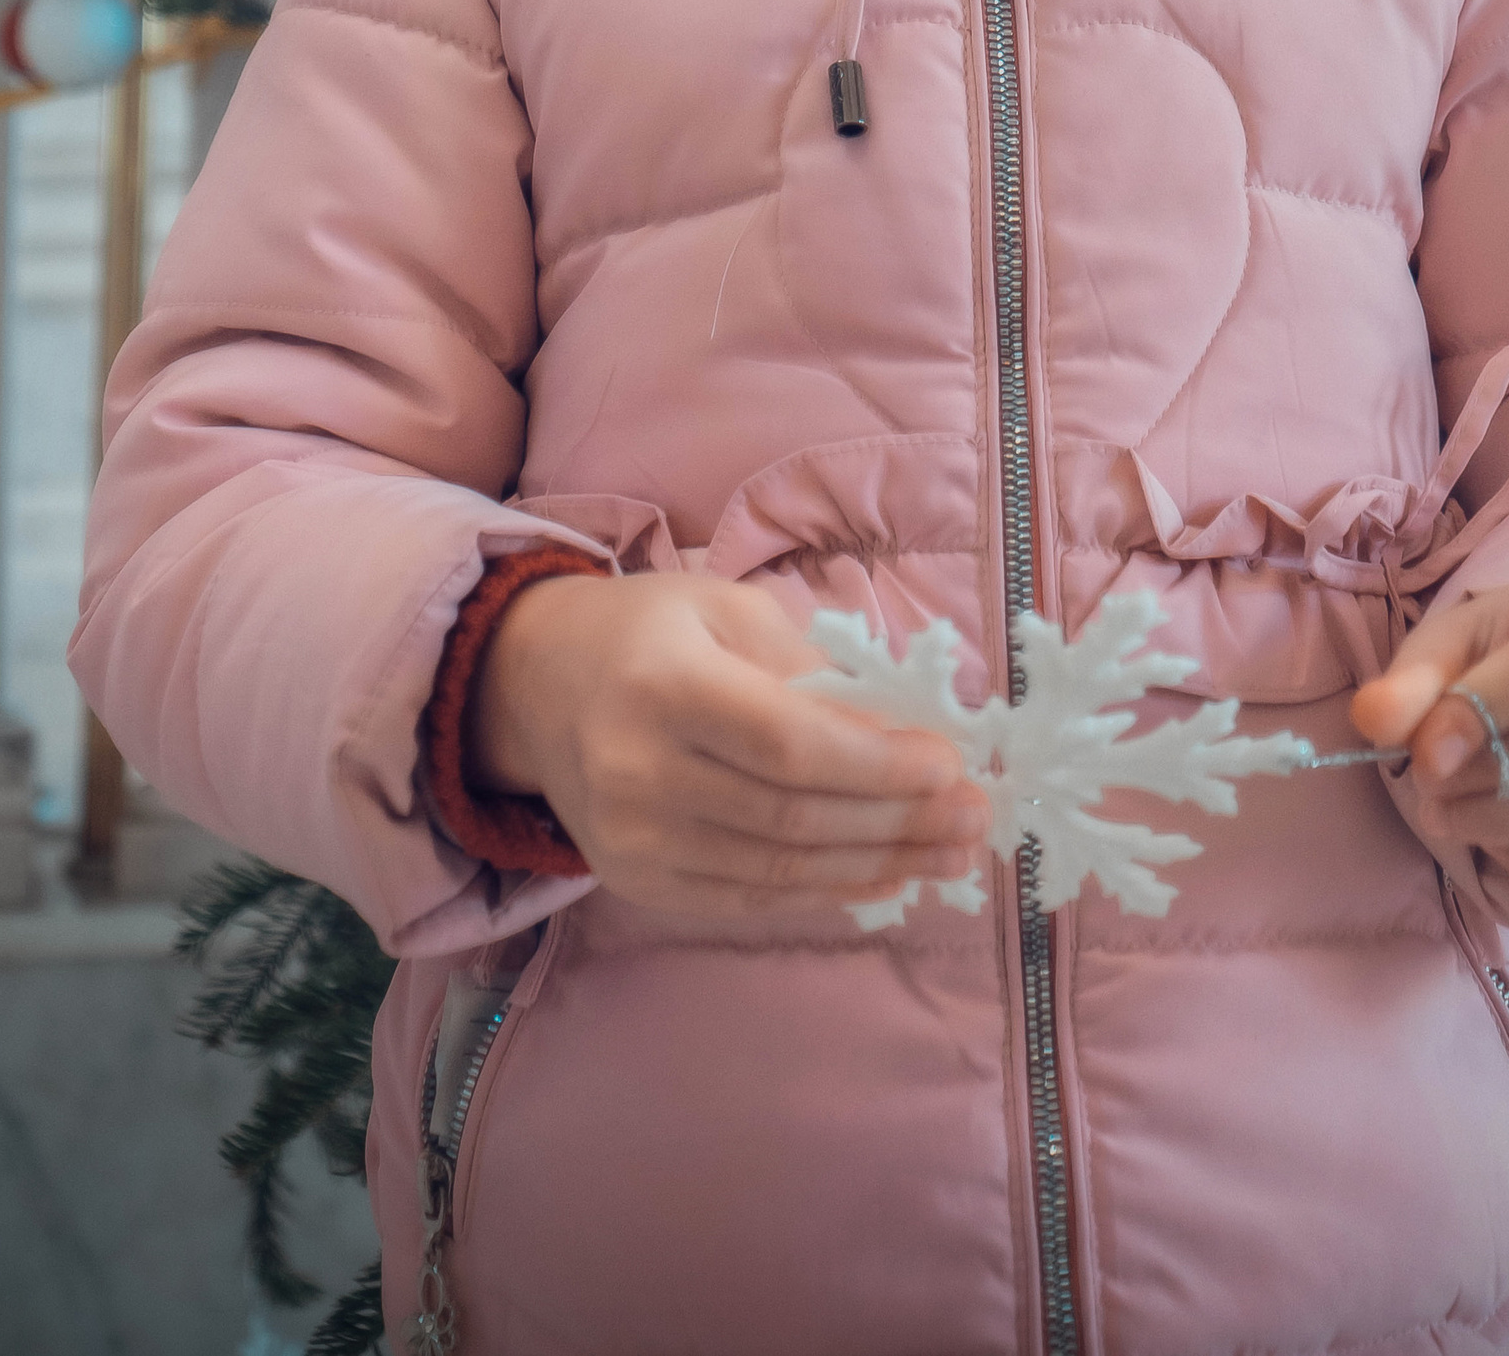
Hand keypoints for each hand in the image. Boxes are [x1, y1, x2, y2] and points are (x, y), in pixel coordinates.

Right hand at [470, 569, 989, 919]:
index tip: (953, 765)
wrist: (533, 686)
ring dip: (879, 866)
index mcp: (665, 686)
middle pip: (794, 818)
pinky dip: (825, 892)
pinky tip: (883, 877)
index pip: (789, 745)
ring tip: (951, 855)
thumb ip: (810, 666)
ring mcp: (633, 842)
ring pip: (780, 871)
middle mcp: (639, 774)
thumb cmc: (647, 631)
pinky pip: (749, 898)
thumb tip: (907, 726)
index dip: (879, 765)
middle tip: (975, 818)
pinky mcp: (636, 883)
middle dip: (899, 822)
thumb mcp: (727, 610)